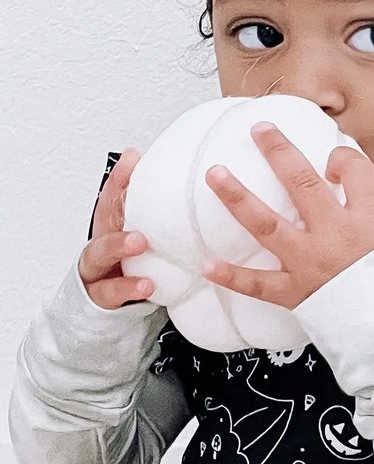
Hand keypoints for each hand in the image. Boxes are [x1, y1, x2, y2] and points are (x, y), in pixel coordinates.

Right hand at [78, 149, 154, 309]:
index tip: (132, 158)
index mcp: (112, 227)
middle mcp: (101, 243)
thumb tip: (186, 185)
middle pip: (103, 220)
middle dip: (118, 201)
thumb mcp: (142, 239)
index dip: (120, 177)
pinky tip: (147, 285)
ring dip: (118, 246)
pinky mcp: (101, 295)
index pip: (112, 197)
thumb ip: (157, 218)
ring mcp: (97, 269)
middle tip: (142, 190)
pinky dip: (128, 288)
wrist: (106, 305)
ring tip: (139, 242)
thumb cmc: (129, 267)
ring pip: (99, 255)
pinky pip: (112, 292)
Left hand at [203, 123, 373, 307]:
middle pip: (303, 183)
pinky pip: (257, 284)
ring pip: (267, 223)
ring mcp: (310, 263)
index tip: (334, 160)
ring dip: (237, 197)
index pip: (356, 173)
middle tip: (258, 130)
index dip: (343, 159)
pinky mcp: (295, 293)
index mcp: (367, 222)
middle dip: (278, 152)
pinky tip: (206, 265)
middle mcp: (334, 235)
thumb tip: (356, 202)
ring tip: (214, 174)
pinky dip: (231, 276)